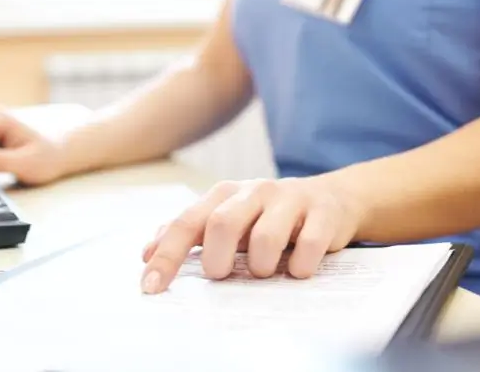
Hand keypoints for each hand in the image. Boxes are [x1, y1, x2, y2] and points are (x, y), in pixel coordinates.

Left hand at [140, 177, 363, 293]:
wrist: (332, 199)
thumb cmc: (268, 216)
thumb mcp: (227, 218)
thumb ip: (189, 233)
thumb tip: (146, 254)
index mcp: (225, 194)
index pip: (187, 224)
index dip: (167, 256)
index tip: (151, 287)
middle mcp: (254, 191)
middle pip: (222, 224)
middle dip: (217, 259)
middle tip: (222, 274)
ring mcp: (290, 199)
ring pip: (266, 237)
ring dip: (262, 265)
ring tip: (265, 270)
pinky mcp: (323, 213)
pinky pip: (308, 246)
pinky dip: (300, 266)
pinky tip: (298, 269)